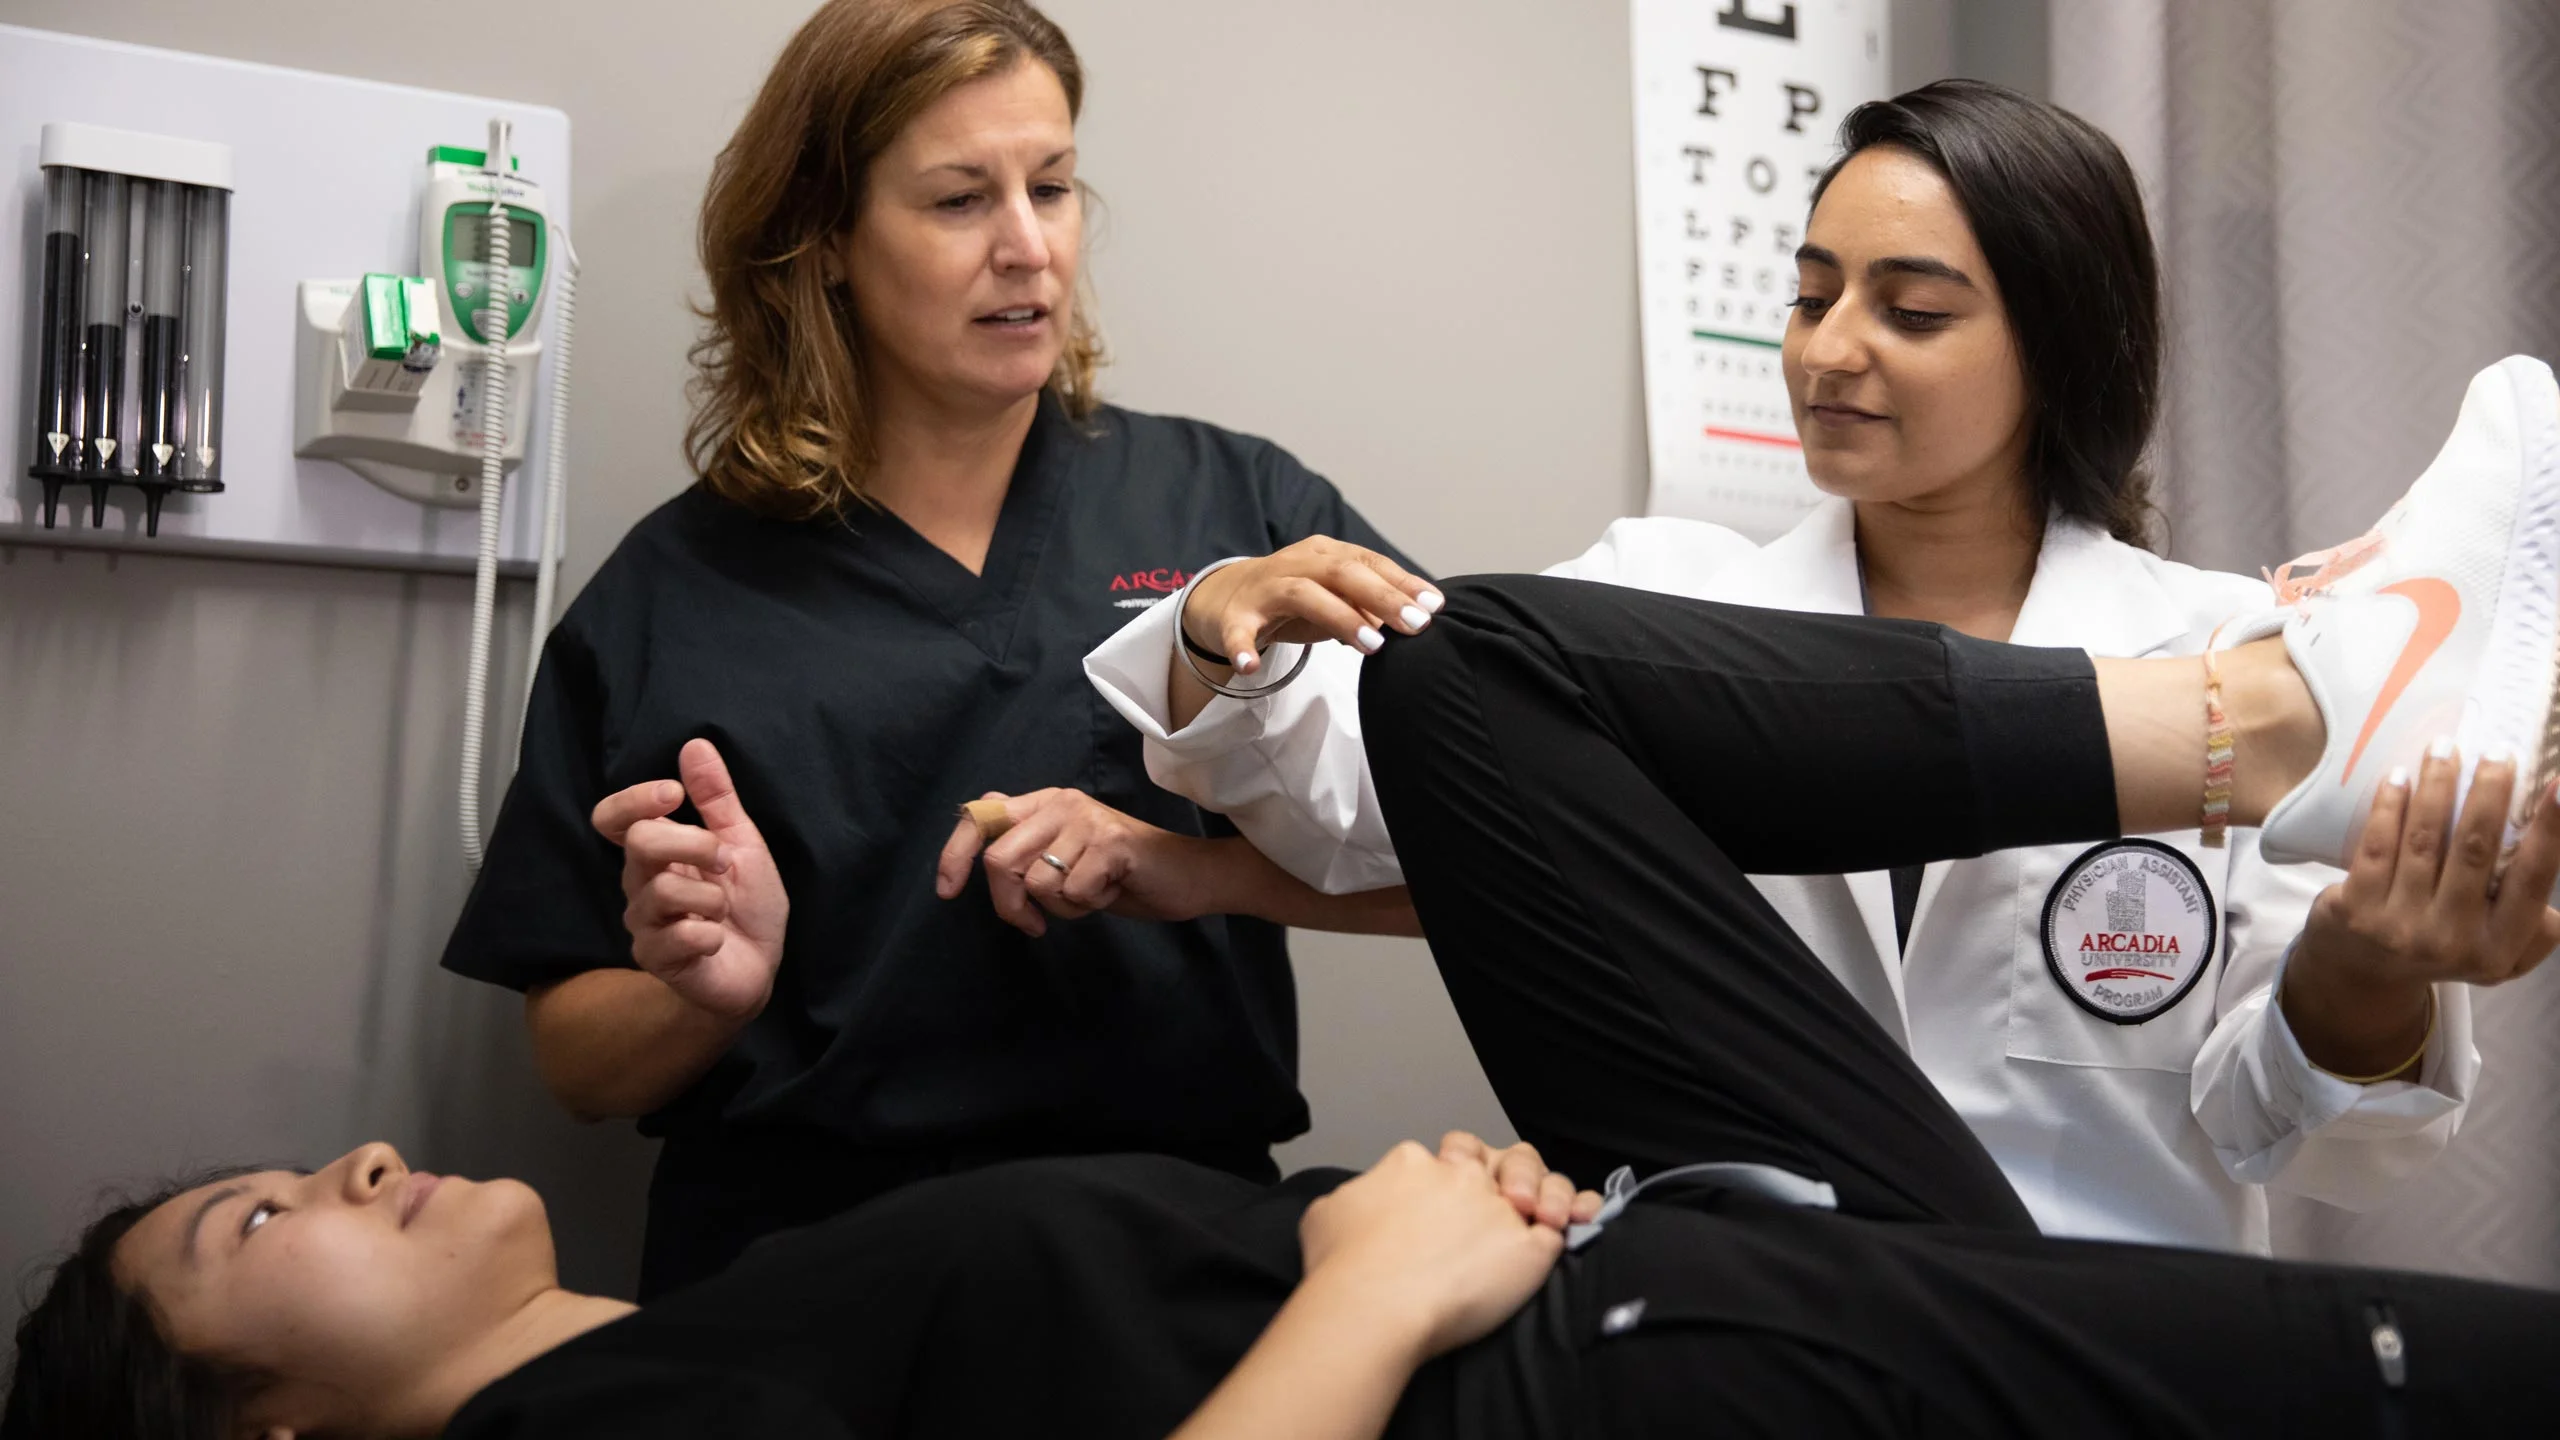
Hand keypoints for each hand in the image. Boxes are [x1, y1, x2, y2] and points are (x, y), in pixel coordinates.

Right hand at [589, 738, 788, 1023]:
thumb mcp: (742, 844)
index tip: (674, 795)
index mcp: (657, 852)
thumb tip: (696, 745)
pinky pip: (681, 935)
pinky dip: (712, 935)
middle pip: (641, 843)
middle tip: (724, 863)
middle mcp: (640, 884)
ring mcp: (643, 924)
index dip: (634, 800)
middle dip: (695, 844)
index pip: (613, 818)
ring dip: (711, 897)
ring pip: (665, 891)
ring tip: (723, 911)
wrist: (758, 970)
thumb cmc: (747, 907)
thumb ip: (717, 798)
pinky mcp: (655, 959)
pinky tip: (717, 941)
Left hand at [935, 788, 1218, 935]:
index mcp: (1045, 802)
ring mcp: (1087, 820)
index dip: (954, 855)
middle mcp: (1062, 802)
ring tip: (1088, 895)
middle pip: (999, 859)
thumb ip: (1025, 844)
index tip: (947, 891)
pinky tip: (1109, 892)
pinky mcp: (1111, 843)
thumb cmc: (1121, 873)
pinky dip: (1087, 906)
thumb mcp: (1065, 855)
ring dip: (1058, 907)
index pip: (980, 817)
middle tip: (1032, 923)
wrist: (1186, 876)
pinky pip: (1072, 892)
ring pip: (1036, 882)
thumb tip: (974, 827)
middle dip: (1008, 904)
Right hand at [1184, 538, 1442, 676]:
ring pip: (1303, 594)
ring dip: (1340, 617)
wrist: (1225, 597)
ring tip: (1371, 646)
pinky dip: (1242, 647)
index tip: (1434, 606)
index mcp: (1325, 554)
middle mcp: (1296, 564)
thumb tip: (1414, 623)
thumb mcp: (1335, 598)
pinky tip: (1250, 666)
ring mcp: (1264, 588)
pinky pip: (1238, 632)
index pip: (1370, 563)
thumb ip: (1370, 608)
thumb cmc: (1293, 599)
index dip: (1402, 583)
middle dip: (1383, 597)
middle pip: (1343, 572)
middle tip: (1415, 624)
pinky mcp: (1234, 616)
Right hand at [1297, 1137, 1597, 1362]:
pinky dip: (1573, 1225)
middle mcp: (1461, 1176)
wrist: (1373, 1304)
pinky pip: (1561, 1231)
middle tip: (1502, 1201)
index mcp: (1414, 1163)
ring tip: (1543, 1214)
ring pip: (1540, 1182)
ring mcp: (1498, 1209)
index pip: (1447, 1154)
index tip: (1450, 1205)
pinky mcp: (1528, 1248)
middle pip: (1499, 1157)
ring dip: (1546, 1192)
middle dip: (1508, 1170)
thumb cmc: (1342, 1266)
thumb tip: (1358, 1205)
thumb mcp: (1326, 1212)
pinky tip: (1579, 1228)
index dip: (1453, 1174)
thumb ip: (1355, 1197)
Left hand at [2287, 746, 2559, 1073]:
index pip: (2533, 879)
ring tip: (2444, 748)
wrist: (2360, 971)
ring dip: (2436, 786)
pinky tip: (2399, 777)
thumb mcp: (2496, 951)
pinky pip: (2377, 844)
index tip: (2558, 783)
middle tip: (2496, 751)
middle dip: (2488, 792)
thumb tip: (2553, 860)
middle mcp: (2452, 941)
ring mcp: (2399, 927)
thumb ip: (2531, 923)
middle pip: (2475, 849)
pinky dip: (2389, 805)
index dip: (2550, 830)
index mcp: (2498, 948)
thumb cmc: (2442, 943)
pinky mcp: (2354, 909)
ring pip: (2424, 839)